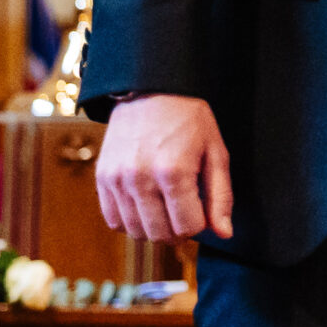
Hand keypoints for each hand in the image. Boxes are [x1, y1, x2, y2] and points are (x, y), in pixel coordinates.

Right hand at [95, 96, 233, 242]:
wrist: (151, 91)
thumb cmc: (190, 120)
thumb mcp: (216, 152)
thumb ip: (220, 196)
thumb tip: (224, 234)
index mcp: (174, 172)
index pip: (187, 228)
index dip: (198, 224)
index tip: (200, 209)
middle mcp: (140, 179)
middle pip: (160, 235)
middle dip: (177, 231)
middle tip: (184, 213)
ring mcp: (117, 180)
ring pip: (136, 232)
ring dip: (154, 228)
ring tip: (166, 208)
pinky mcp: (102, 179)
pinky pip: (113, 221)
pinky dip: (130, 222)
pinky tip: (145, 206)